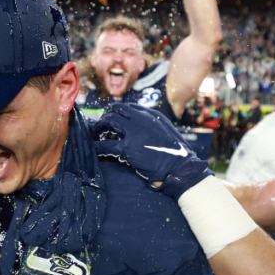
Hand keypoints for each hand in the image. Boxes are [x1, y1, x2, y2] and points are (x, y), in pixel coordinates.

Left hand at [92, 103, 210, 198]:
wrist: (180, 166)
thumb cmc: (177, 152)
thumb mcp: (167, 130)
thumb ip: (154, 124)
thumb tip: (143, 126)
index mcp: (151, 115)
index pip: (128, 107)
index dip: (118, 112)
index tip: (113, 118)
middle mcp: (141, 119)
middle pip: (115, 110)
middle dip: (106, 117)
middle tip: (101, 126)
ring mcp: (133, 133)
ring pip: (107, 122)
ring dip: (99, 128)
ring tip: (96, 134)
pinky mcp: (126, 149)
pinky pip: (105, 145)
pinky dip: (97, 146)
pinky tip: (95, 148)